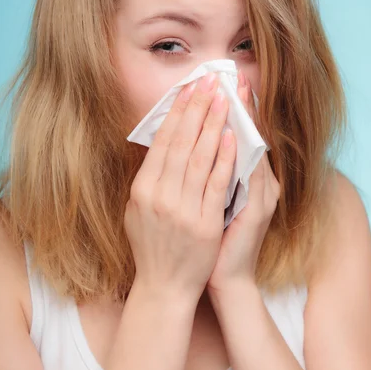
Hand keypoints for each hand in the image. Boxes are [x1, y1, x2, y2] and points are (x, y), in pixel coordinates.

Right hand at [125, 72, 236, 303]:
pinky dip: (225, 158)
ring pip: (200, 157)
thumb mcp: (138, 212)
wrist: (165, 287)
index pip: (162, 142)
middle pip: (182, 143)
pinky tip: (232, 137)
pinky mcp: (205, 223)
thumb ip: (149, 181)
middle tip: (209, 81)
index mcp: (142, 190)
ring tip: (223, 98)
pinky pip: (217, 184)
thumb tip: (161, 148)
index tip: (188, 89)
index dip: (177, 113)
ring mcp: (182, 210)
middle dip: (197, 109)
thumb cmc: (152, 246)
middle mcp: (159, 196)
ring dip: (213, 125)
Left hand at [207, 68, 279, 296]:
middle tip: (229, 78)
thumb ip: (213, 172)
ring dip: (239, 122)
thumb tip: (195, 142)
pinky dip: (239, 157)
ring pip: (251, 151)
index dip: (237, 110)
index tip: (225, 83)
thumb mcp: (213, 200)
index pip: (244, 137)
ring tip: (230, 94)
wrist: (226, 278)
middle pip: (250, 137)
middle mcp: (262, 183)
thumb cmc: (214, 239)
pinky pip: (249, 177)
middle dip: (238, 106)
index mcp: (251, 180)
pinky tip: (232, 136)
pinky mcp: (257, 212)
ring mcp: (262, 196)